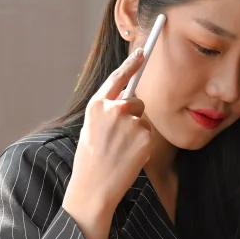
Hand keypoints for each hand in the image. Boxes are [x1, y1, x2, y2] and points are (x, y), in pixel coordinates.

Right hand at [63, 49, 151, 238]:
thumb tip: (127, 103)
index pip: (118, 78)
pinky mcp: (144, 137)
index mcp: (97, 105)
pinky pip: (149, 135)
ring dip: (137, 133)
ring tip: (120, 150)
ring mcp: (130, 123)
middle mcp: (114, 109)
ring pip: (143, 121)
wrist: (94, 186)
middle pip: (136, 102)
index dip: (131, 64)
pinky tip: (129, 157)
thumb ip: (107, 112)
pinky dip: (143, 145)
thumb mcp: (91, 128)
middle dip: (133, 115)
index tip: (143, 52)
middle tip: (119, 138)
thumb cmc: (90, 159)